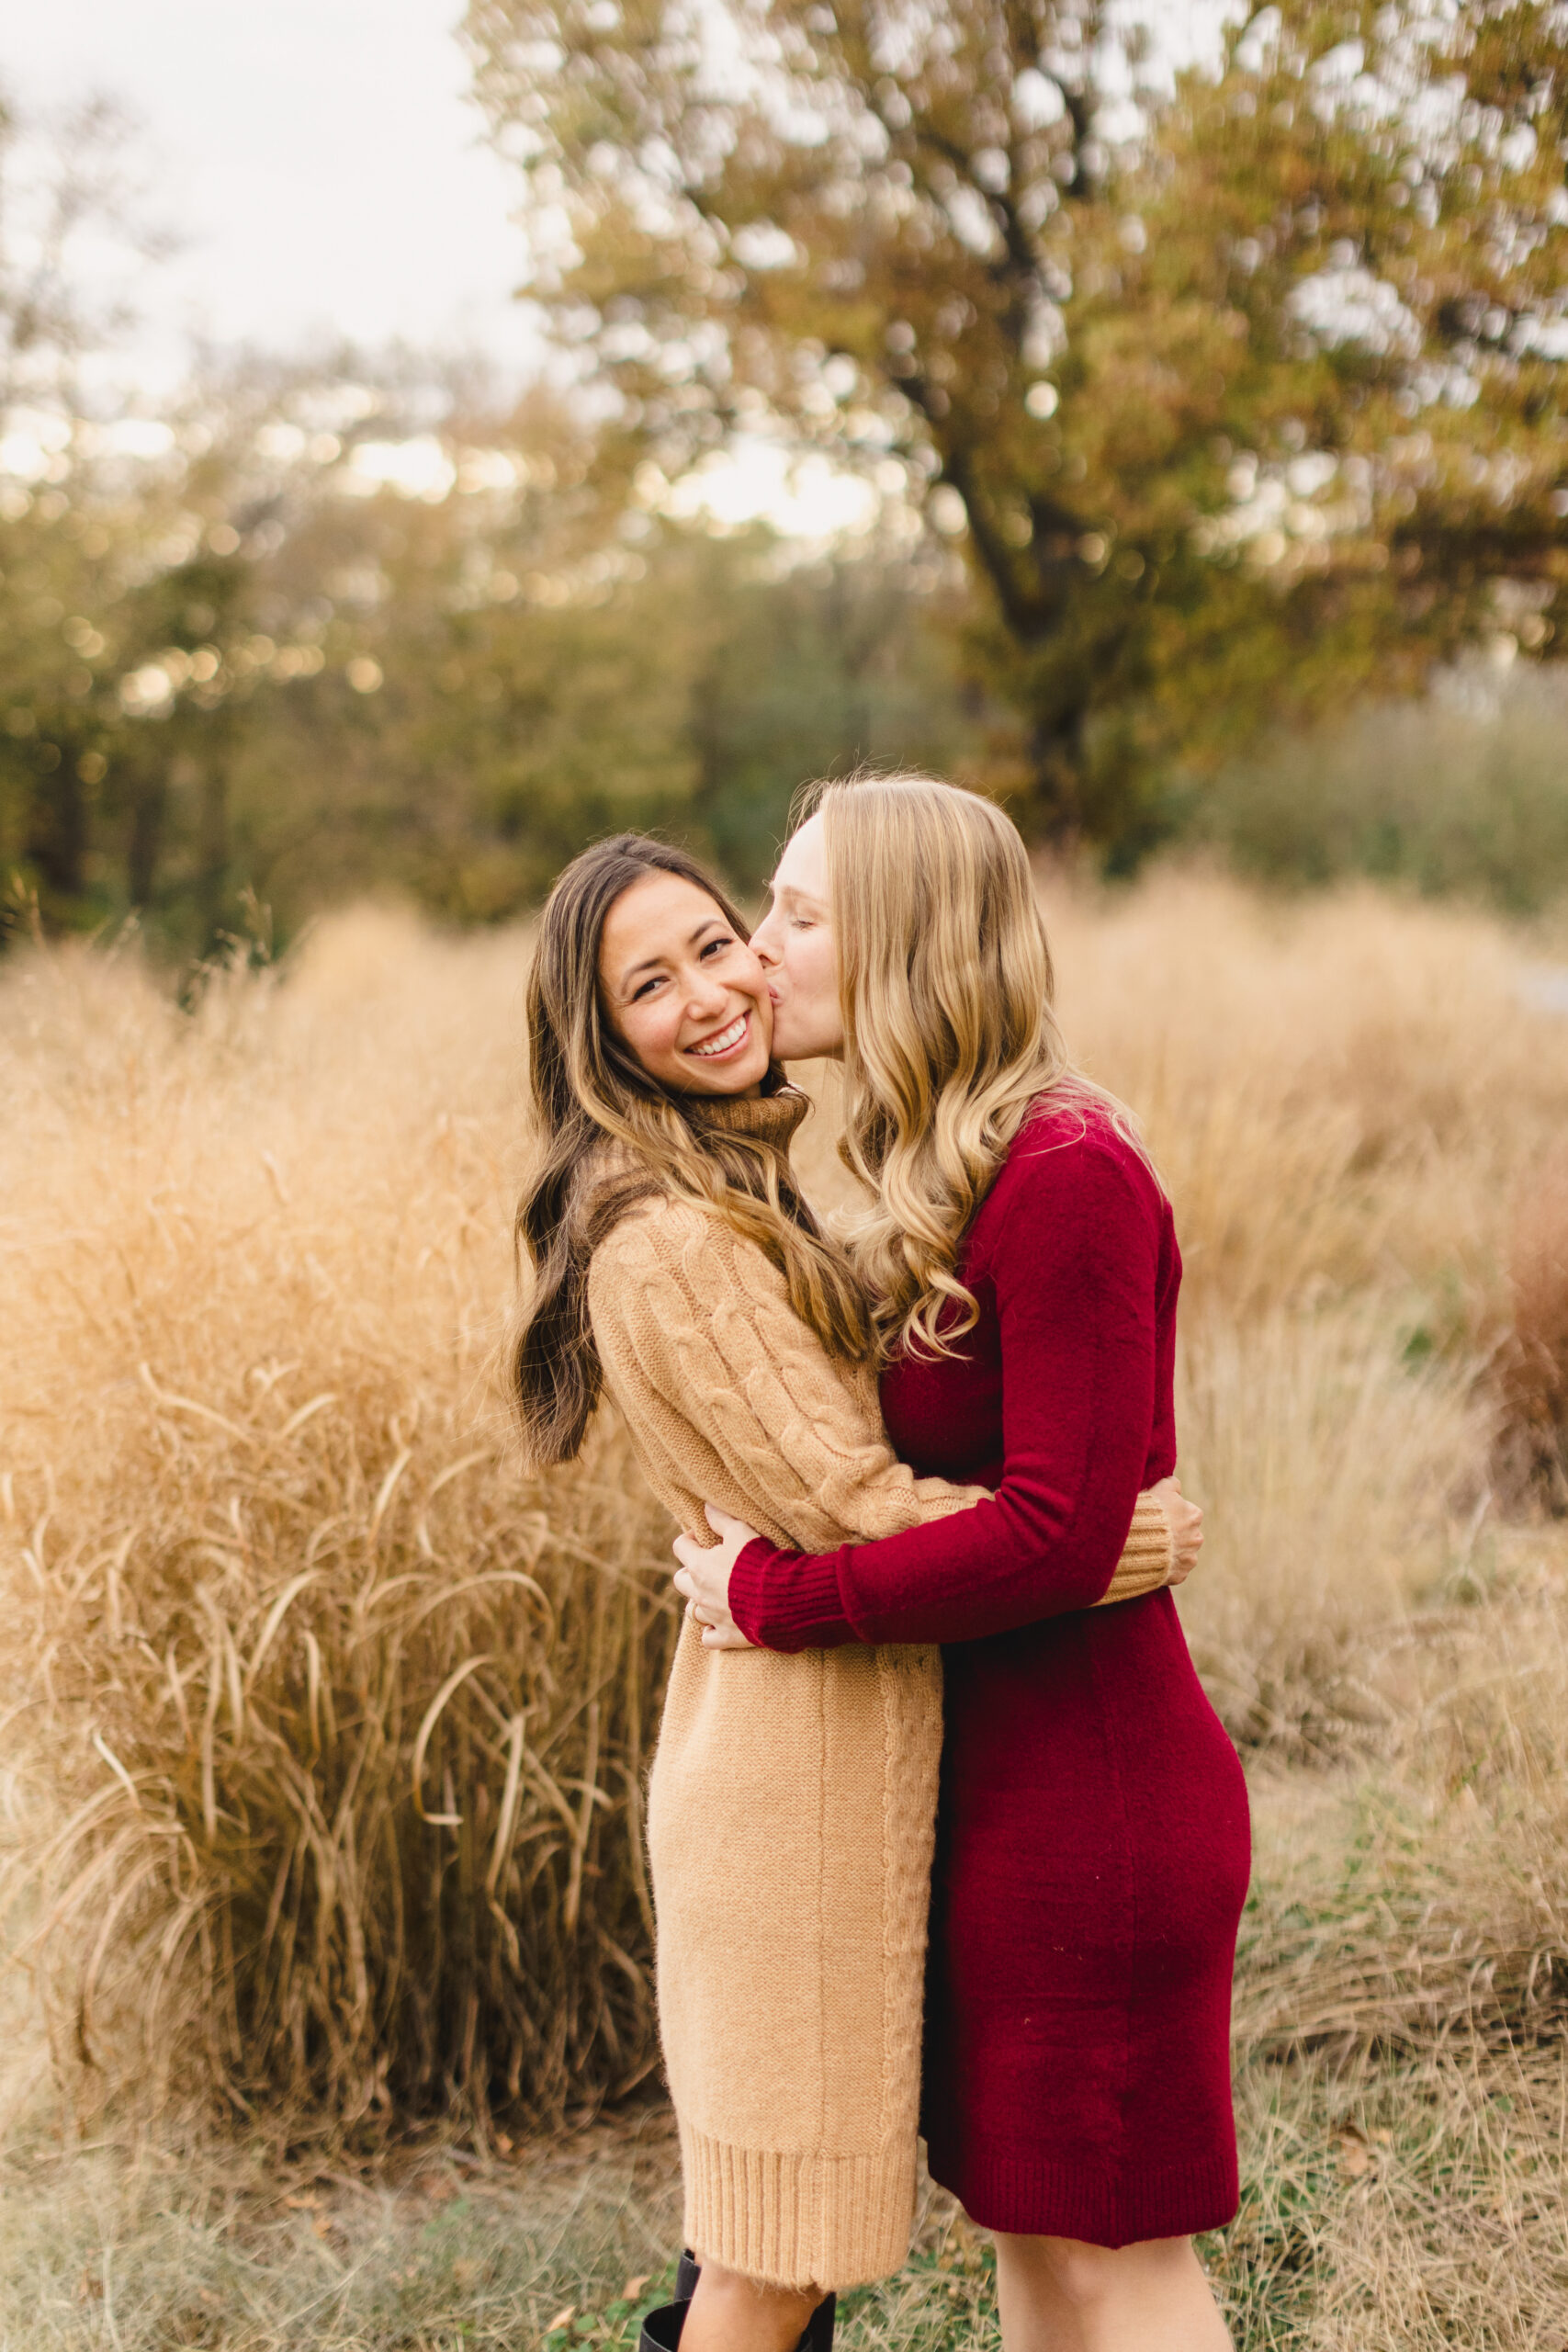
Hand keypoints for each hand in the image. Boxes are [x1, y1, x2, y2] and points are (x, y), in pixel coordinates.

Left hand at [672, 1504, 760, 1649]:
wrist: (781, 1599)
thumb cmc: (760, 1562)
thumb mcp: (742, 1531)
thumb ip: (721, 1519)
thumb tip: (706, 1507)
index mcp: (700, 1566)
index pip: (680, 1547)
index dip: (690, 1539)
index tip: (704, 1537)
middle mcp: (700, 1593)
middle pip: (681, 1581)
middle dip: (691, 1572)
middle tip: (710, 1566)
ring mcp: (712, 1617)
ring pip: (691, 1611)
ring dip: (699, 1602)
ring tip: (715, 1595)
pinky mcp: (727, 1636)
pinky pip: (707, 1638)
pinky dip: (711, 1631)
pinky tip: (721, 1622)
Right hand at [1150, 1475, 1202, 1585]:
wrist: (1137, 1542)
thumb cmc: (1148, 1512)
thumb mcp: (1159, 1488)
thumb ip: (1172, 1484)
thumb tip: (1175, 1483)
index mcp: (1194, 1515)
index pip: (1187, 1512)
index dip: (1172, 1513)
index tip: (1159, 1515)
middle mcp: (1197, 1537)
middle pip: (1186, 1534)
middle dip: (1174, 1534)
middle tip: (1153, 1532)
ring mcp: (1189, 1558)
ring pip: (1181, 1553)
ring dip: (1170, 1551)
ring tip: (1150, 1547)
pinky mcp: (1180, 1574)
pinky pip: (1174, 1570)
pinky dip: (1165, 1567)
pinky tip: (1151, 1560)